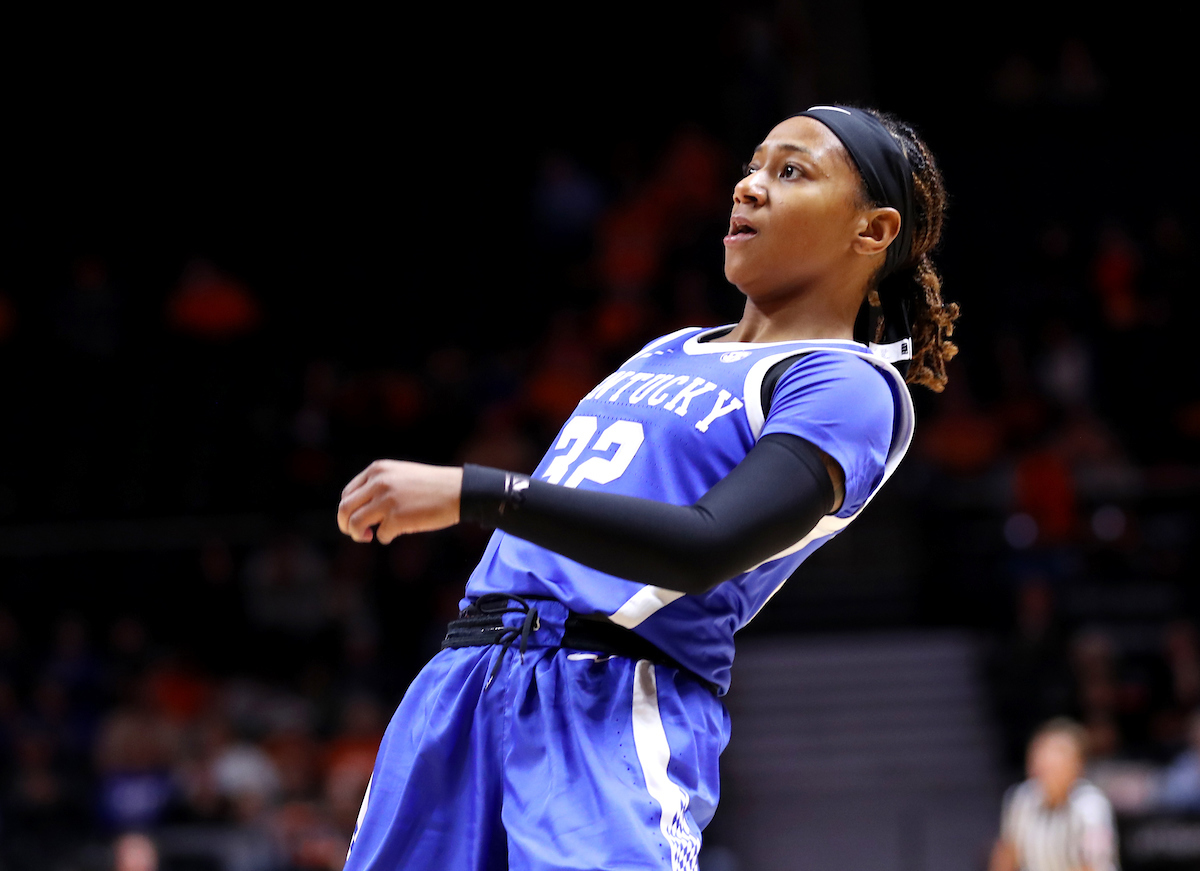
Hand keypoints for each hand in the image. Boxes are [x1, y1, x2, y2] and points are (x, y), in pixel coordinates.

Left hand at [337, 460, 463, 543]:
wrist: (459, 490)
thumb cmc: (432, 485)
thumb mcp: (401, 475)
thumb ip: (379, 485)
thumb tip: (360, 509)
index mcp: (378, 470)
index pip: (348, 493)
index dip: (347, 510)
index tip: (355, 519)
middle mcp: (378, 483)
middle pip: (345, 509)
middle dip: (345, 525)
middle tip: (357, 533)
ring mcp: (387, 500)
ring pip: (355, 524)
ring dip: (358, 534)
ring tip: (369, 536)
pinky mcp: (397, 518)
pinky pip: (381, 535)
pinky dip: (386, 537)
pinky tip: (398, 532)